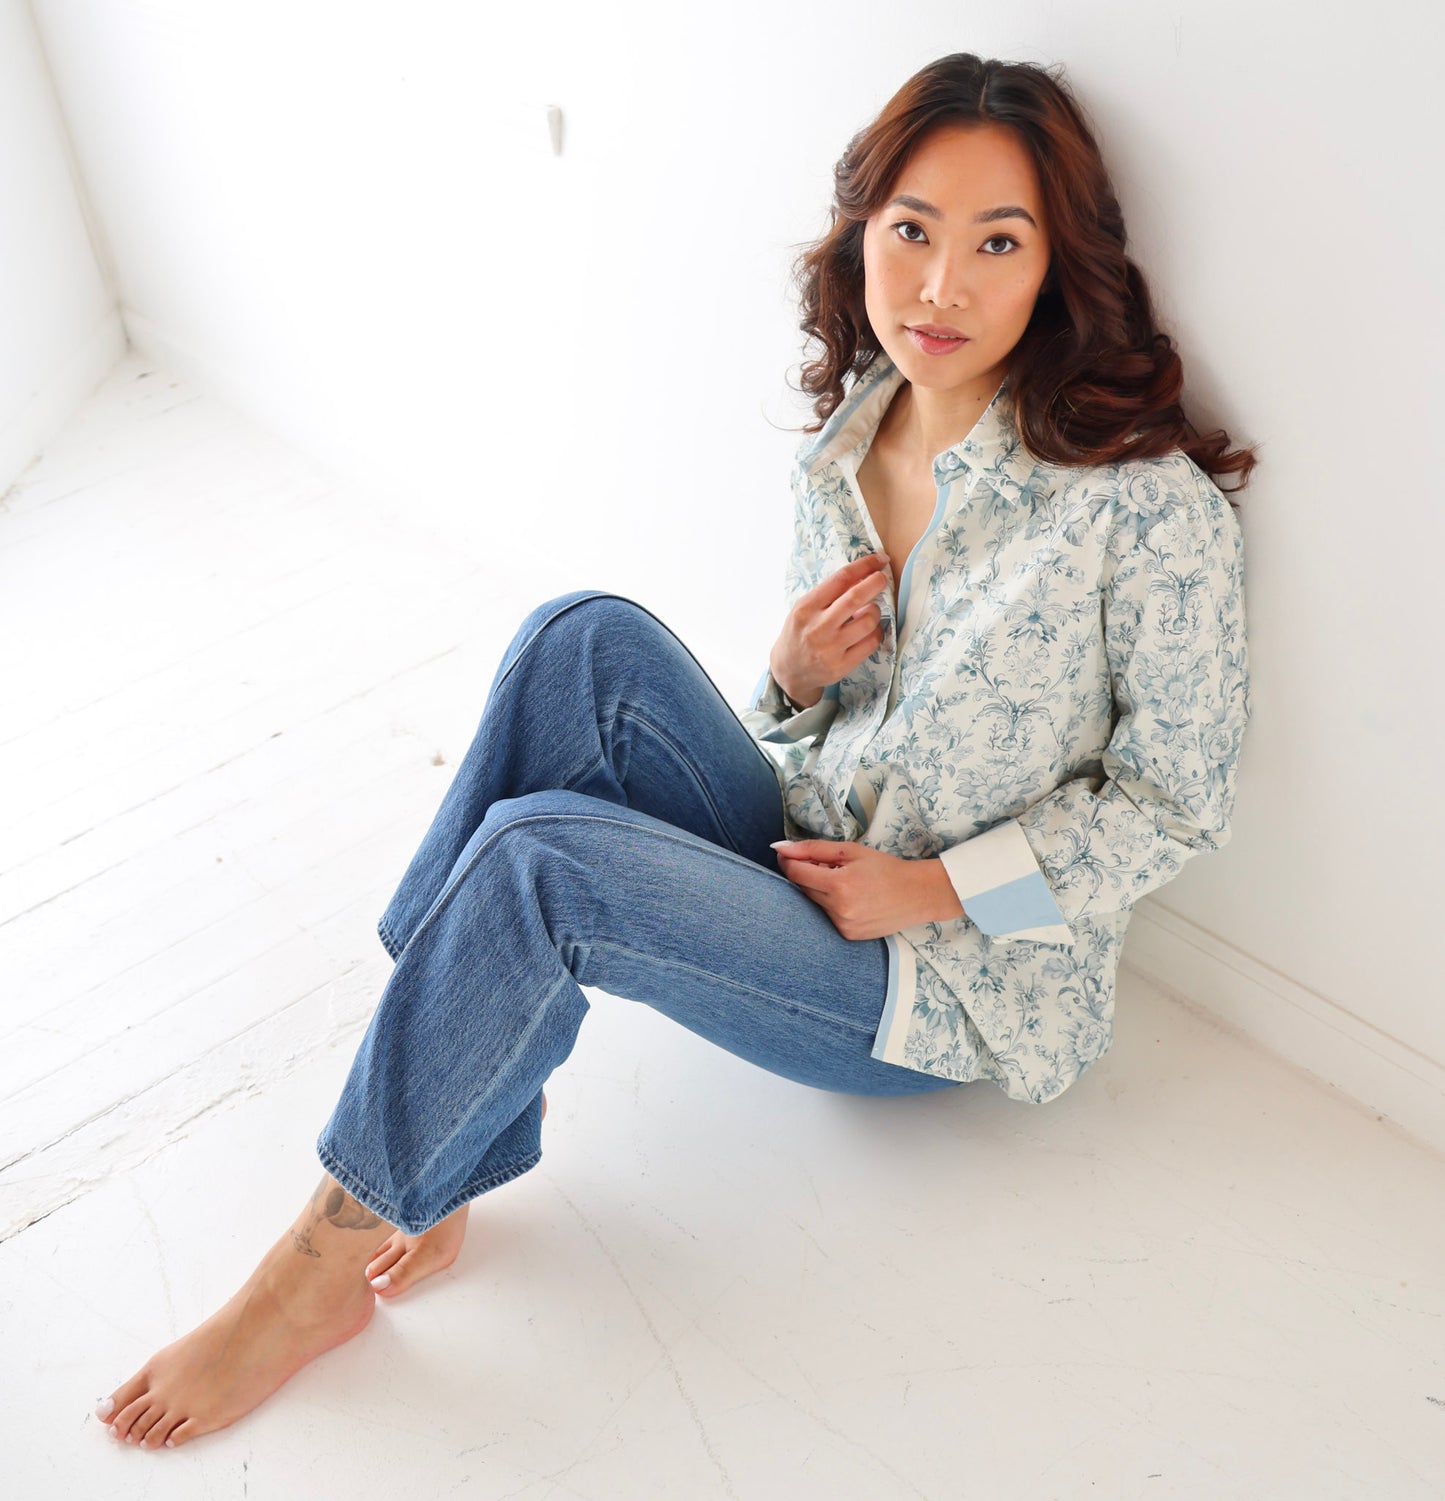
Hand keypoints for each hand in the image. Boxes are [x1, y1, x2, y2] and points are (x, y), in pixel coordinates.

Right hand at [770, 554, 891, 707]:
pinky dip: (876, 632)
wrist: (789, 669)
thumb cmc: (801, 632)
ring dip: (875, 611)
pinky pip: (871, 643)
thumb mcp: (806, 608)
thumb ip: (829, 594)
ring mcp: (830, 648)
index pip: (841, 578)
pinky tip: (870, 631)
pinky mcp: (841, 666)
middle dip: (875, 582)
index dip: (864, 566)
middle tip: (882, 578)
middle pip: (855, 598)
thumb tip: (863, 576)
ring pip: (868, 621)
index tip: (879, 559)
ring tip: (870, 611)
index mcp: (807, 607)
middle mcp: (818, 627)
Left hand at [770, 840, 964, 940]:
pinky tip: (852, 898)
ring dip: (820, 890)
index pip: (795, 874)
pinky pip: (827, 917)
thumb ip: (813, 849)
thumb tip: (780, 848)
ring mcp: (843, 926)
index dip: (788, 861)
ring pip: (814, 903)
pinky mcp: (848, 935)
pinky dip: (832, 905)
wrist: (917, 894)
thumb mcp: (851, 851)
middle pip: (803, 889)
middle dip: (807, 874)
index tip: (787, 853)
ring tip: (844, 882)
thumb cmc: (885, 868)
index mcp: (839, 885)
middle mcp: (839, 909)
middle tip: (825, 864)